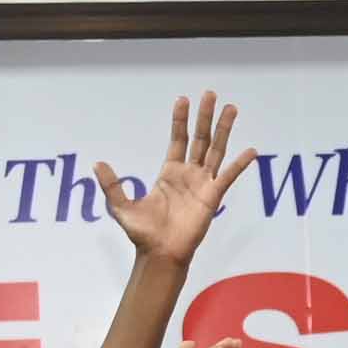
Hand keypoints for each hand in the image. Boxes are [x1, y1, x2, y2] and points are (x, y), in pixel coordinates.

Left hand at [101, 93, 257, 269]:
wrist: (160, 253)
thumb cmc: (143, 233)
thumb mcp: (121, 206)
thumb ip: (111, 185)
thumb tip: (97, 163)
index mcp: (169, 173)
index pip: (178, 139)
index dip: (180, 120)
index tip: (183, 99)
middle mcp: (188, 174)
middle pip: (200, 138)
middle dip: (205, 116)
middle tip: (210, 94)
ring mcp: (203, 184)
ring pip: (216, 150)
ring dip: (224, 130)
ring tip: (231, 108)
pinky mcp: (213, 197)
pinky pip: (227, 177)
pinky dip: (239, 164)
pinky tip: (250, 150)